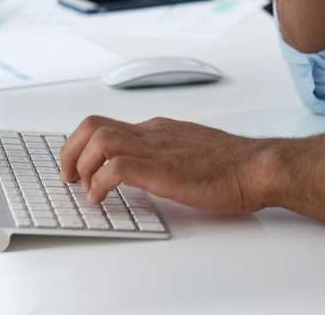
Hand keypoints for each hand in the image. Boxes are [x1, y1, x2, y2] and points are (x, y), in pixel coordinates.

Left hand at [60, 114, 272, 211]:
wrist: (256, 166)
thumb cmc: (233, 164)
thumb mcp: (192, 151)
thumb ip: (168, 154)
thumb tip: (150, 169)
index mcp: (160, 128)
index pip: (109, 125)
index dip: (84, 147)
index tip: (78, 168)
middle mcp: (153, 132)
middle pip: (94, 125)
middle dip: (70, 151)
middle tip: (68, 177)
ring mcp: (157, 148)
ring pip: (99, 139)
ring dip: (81, 166)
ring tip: (84, 188)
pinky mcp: (162, 169)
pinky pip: (116, 168)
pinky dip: (99, 184)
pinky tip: (103, 199)